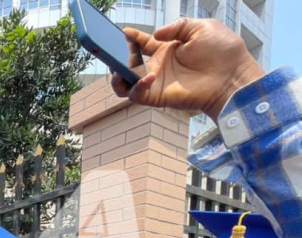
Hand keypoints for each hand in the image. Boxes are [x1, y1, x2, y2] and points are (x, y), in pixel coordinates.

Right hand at [112, 18, 264, 120]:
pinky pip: (137, 95)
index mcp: (166, 49)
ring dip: (117, 76)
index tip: (123, 32)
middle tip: (121, 49)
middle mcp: (158, 66)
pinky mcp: (158, 97)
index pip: (141, 43)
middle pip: (127, 64)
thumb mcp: (201, 27)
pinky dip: (136, 87)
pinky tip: (148, 77)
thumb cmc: (222, 51)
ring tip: (120, 68)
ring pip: (124, 84)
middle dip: (117, 56)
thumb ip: (178, 26)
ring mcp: (156, 83)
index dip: (130, 38)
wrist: (233, 75)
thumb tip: (156, 35)